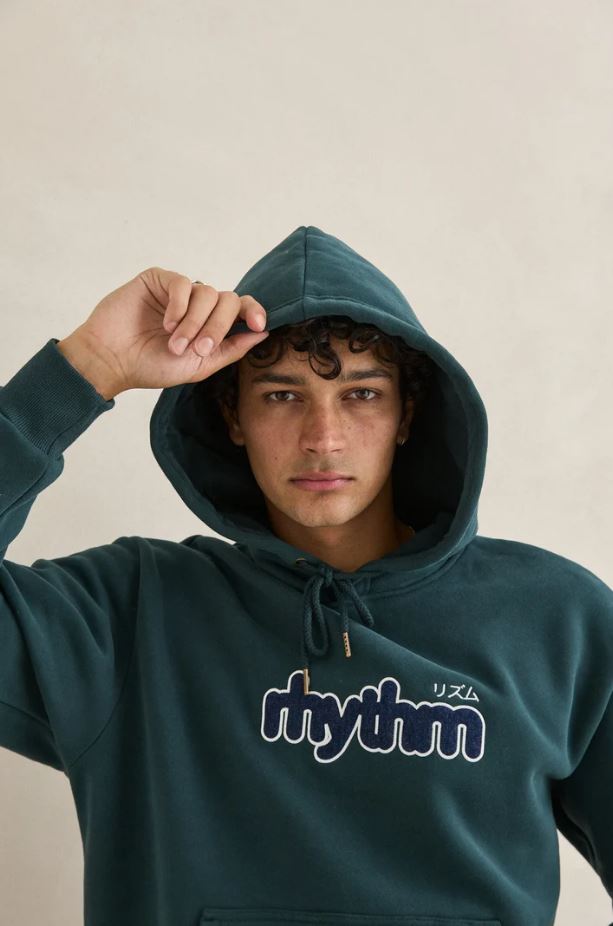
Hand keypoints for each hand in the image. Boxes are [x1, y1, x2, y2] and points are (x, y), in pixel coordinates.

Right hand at [58, 267, 269, 396]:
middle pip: (228, 300)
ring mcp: (178, 291)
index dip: (254, 312)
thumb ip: (231, 349)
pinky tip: (167, 324)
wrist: (112, 361)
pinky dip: (179, 306)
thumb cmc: (151, 366)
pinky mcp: (158, 280)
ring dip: (194, 322)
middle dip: (218, 326)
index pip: (241, 308)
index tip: (257, 325)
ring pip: (207, 293)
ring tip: (175, 342)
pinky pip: (182, 283)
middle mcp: (197, 305)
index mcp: (210, 324)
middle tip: (199, 348)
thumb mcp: (200, 365)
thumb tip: (263, 333)